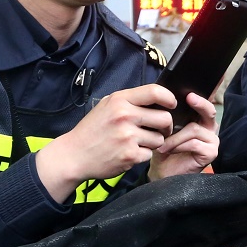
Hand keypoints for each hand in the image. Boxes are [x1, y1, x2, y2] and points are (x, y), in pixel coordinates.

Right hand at [35, 83, 175, 202]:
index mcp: (120, 100)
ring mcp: (128, 136)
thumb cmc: (92, 130)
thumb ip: (130, 101)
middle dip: (165, 126)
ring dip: (153, 142)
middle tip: (158, 130)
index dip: (169, 98)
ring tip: (137, 142)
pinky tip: (129, 153)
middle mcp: (125, 116)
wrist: (74, 155)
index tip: (171, 104)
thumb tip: (158, 98)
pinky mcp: (130, 155)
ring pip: (160, 138)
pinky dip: (142, 155)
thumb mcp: (107, 106)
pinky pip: (150, 154)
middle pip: (165, 118)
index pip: (155, 91)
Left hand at [150, 93, 218, 179]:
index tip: (188, 93)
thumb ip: (170, 115)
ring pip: (195, 129)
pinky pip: (194, 143)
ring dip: (175, 136)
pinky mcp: (211, 153)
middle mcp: (210, 128)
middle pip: (209, 111)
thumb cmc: (165, 148)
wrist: (163, 171)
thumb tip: (164, 98)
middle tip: (189, 98)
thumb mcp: (166, 129)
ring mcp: (212, 141)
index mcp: (201, 119)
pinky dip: (178, 145)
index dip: (199, 97)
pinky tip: (167, 149)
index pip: (204, 104)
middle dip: (199, 104)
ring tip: (161, 143)